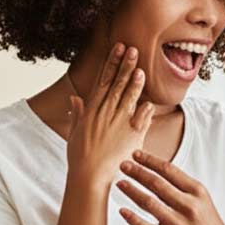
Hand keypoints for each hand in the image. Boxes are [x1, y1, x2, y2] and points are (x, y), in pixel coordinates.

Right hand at [66, 44, 153, 186]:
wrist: (89, 176)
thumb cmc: (80, 157)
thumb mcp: (75, 132)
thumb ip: (77, 114)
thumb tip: (74, 99)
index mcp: (92, 110)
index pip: (103, 80)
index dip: (112, 63)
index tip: (118, 48)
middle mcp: (105, 113)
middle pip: (117, 84)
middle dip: (126, 65)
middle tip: (133, 49)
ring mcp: (119, 123)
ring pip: (129, 97)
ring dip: (135, 82)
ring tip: (141, 69)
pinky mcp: (132, 136)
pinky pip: (142, 119)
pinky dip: (146, 110)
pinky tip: (150, 100)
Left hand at [116, 150, 224, 224]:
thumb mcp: (203, 200)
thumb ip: (183, 187)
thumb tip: (157, 171)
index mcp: (197, 192)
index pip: (169, 170)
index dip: (150, 161)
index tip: (136, 154)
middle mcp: (188, 206)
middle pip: (157, 184)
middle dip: (137, 172)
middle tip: (123, 165)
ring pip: (149, 203)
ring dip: (132, 191)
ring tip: (120, 183)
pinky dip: (133, 219)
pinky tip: (123, 211)